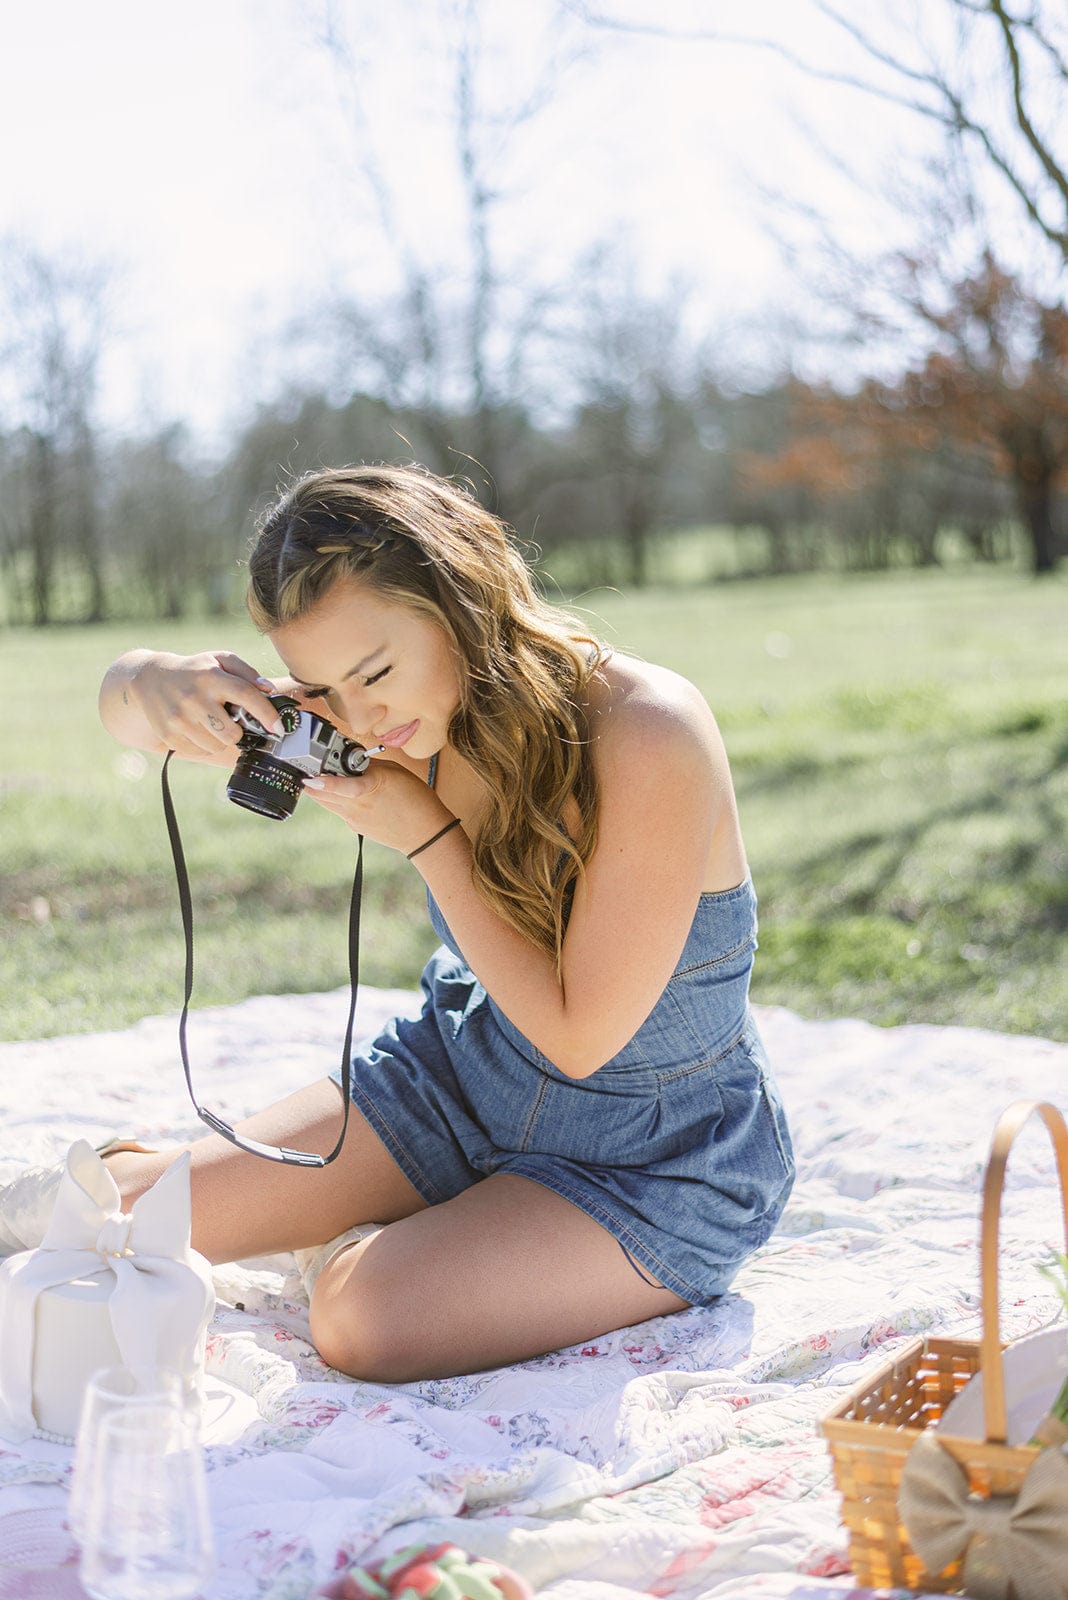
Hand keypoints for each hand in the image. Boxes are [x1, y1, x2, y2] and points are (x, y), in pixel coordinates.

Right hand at [129, 650, 284, 763]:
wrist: (150, 678)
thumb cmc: (194, 670)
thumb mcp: (219, 660)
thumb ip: (247, 673)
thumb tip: (268, 690)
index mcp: (211, 676)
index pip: (245, 694)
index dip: (266, 713)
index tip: (278, 727)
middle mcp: (194, 697)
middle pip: (232, 733)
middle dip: (237, 731)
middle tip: (230, 720)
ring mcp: (179, 719)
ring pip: (217, 746)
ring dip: (220, 738)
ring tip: (211, 722)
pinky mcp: (169, 735)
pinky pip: (200, 751)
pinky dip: (204, 744)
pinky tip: (197, 727)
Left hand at [302, 760, 456, 855]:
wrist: (425, 833)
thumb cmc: (416, 800)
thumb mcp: (395, 771)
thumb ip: (369, 766)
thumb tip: (352, 761)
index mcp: (370, 788)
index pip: (342, 786)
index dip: (324, 782)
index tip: (310, 778)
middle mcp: (357, 806)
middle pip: (321, 794)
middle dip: (311, 780)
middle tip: (309, 768)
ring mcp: (354, 819)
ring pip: (326, 802)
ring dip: (321, 790)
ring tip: (326, 778)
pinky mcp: (355, 827)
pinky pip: (339, 810)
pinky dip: (338, 800)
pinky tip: (351, 795)